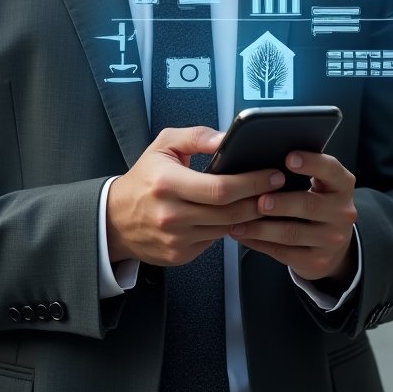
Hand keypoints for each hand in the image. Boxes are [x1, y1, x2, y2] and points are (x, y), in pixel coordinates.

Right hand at [106, 126, 284, 265]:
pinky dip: (229, 229)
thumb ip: (197, 136)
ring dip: (249, 216)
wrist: (115, 218)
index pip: (220, 188)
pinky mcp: (180, 255)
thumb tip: (227, 138)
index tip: (272, 175)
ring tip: (265, 201)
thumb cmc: (144, 177)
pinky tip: (239, 216)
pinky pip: (214, 241)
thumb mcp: (164, 145)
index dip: (251, 182)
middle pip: (229, 213)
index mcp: (167, 183)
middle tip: (277, 188)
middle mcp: (171, 214)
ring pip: (226, 229)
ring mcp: (176, 239)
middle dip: (259, 200)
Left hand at [230, 152, 356, 283]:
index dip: (311, 163)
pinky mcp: (317, 261)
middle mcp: (342, 212)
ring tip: (238, 222)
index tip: (289, 158)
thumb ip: (299, 171)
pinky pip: (284, 252)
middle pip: (309, 205)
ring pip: (292, 233)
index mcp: (341, 185)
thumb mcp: (318, 182)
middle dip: (282, 203)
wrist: (331, 241)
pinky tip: (244, 235)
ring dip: (262, 228)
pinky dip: (260, 243)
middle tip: (260, 201)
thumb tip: (261, 158)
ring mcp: (331, 239)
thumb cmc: (314, 201)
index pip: (330, 170)